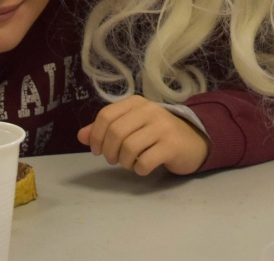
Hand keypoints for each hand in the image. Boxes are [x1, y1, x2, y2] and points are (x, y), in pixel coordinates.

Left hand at [78, 95, 209, 175]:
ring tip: (129, 163)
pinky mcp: (171, 145)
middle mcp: (149, 110)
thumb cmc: (156, 134)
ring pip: (129, 148)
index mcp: (136, 103)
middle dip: (109, 152)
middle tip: (113, 160)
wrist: (192, 141)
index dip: (96, 136)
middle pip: (115, 132)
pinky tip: (143, 167)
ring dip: (123, 162)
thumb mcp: (131, 126)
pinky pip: (144, 162)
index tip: (97, 150)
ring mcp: (162, 127)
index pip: (105, 116)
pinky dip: (138, 170)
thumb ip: (105, 129)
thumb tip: (81, 136)